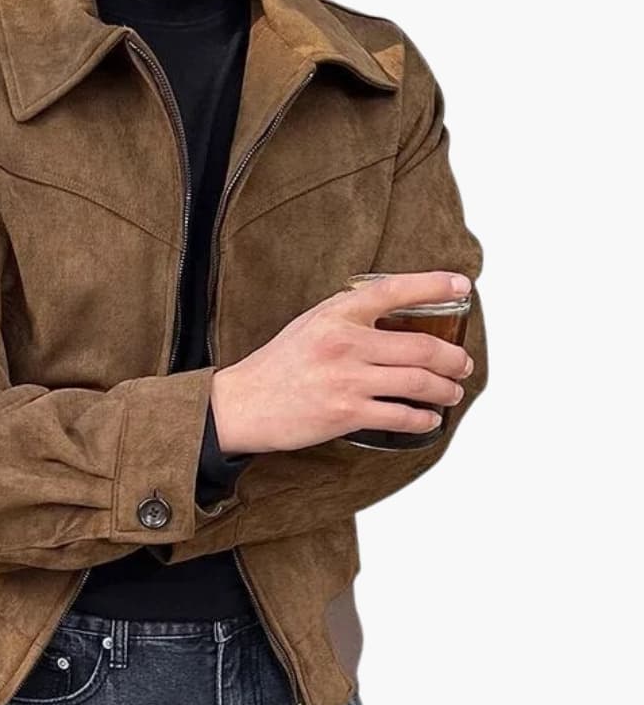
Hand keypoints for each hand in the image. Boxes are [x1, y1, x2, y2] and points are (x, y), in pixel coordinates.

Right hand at [210, 270, 475, 453]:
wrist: (243, 404)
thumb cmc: (276, 366)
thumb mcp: (310, 324)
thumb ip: (349, 318)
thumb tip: (394, 320)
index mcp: (336, 313)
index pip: (395, 290)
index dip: (434, 285)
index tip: (461, 285)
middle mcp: (345, 343)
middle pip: (422, 346)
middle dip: (454, 358)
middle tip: (462, 363)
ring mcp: (347, 380)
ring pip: (418, 383)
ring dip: (445, 390)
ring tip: (451, 392)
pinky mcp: (345, 414)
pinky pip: (400, 416)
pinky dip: (423, 419)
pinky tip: (428, 419)